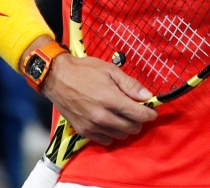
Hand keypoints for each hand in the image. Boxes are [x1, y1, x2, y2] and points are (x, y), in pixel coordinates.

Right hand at [42, 53, 157, 144]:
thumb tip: (148, 96)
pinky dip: (111, 133)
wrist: (57, 78)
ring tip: (122, 115)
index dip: (150, 114)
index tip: (152, 111)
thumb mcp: (111, 70)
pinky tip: (109, 121)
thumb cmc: (85, 71)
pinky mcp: (83, 131)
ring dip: (125, 127)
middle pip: (131, 127)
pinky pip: (105, 140)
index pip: (139, 114)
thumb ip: (130, 85)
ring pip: (120, 135)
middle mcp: (102, 116)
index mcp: (111, 99)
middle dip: (138, 120)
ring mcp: (92, 126)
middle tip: (136, 110)